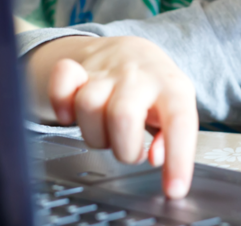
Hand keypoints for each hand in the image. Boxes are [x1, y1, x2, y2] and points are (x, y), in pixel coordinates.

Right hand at [26, 36, 197, 198]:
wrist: (131, 50)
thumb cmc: (155, 89)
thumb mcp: (176, 110)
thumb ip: (172, 137)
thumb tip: (158, 158)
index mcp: (172, 87)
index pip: (179, 122)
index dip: (178, 158)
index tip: (174, 189)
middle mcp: (139, 76)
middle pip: (123, 117)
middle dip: (124, 150)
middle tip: (130, 151)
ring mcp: (106, 71)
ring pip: (88, 107)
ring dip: (95, 135)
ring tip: (108, 134)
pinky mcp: (77, 68)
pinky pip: (61, 81)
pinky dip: (61, 103)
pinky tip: (71, 115)